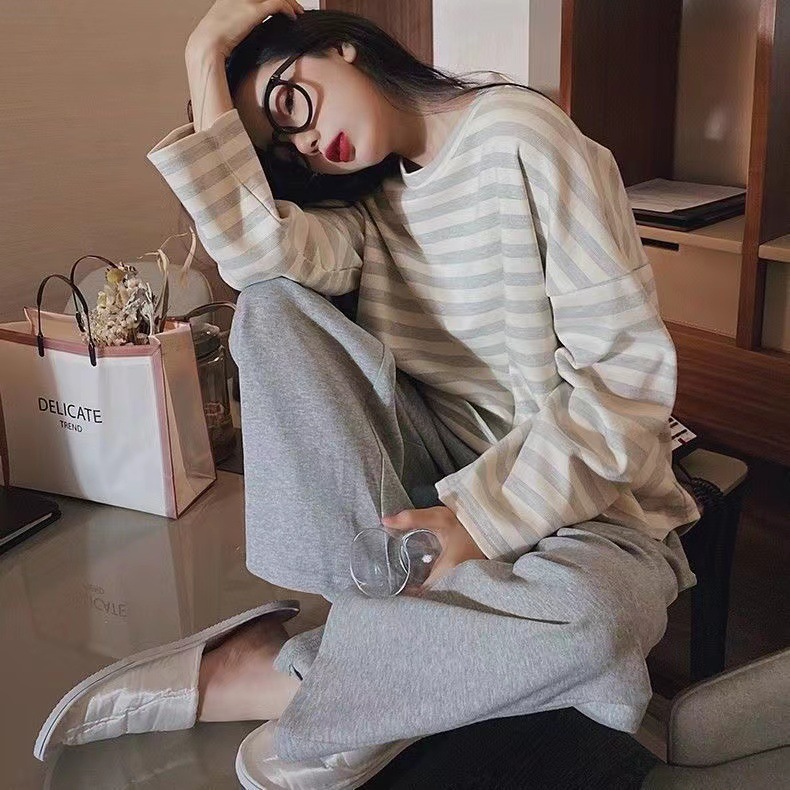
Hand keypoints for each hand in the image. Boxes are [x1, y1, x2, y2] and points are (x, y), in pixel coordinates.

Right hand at [188, 0, 304, 59]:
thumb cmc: (212, 40)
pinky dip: (288, 9)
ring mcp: (247, 0)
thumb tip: (241, 28)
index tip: (280, 4)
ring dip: (290, 2)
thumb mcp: (222, 24)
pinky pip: (278, 4)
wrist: (207, 43)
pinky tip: (293, 16)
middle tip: (293, 5)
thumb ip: (234, 20)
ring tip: (298, 11)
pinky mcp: (254, 11)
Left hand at [382, 506, 486, 594]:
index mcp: (449, 570)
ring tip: (411, 588)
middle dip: (416, 599)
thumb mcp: (439, 518)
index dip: (407, 597)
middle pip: (432, 600)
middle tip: (400, 590)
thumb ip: (411, 519)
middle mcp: (459, 583)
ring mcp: (466, 586)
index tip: (394, 591)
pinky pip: (449, 593)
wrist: (496, 524)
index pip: (423, 595)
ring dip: (427, 595)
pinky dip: (438, 591)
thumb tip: (385, 522)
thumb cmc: (467, 523)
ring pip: (441, 598)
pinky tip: (429, 582)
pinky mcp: (470, 584)